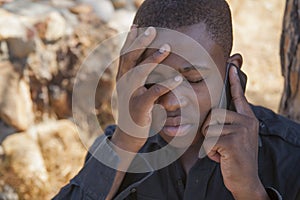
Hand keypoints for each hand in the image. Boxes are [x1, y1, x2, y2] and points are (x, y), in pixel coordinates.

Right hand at [111, 25, 182, 151]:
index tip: (137, 26)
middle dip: (140, 42)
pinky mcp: (140, 107)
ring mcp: (130, 95)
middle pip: (130, 58)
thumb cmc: (134, 110)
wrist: (128, 135)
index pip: (124, 55)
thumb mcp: (132, 91)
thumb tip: (144, 62)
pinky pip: (154, 92)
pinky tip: (178, 78)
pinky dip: (167, 84)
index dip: (130, 40)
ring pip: (140, 72)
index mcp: (121, 78)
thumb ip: (136, 77)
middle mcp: (123, 84)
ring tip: (168, 47)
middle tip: (152, 29)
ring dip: (154, 59)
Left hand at [201, 66, 268, 198]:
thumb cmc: (235, 157)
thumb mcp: (236, 137)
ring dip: (209, 142)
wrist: (245, 180)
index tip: (231, 65)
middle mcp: (246, 121)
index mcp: (247, 119)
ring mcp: (241, 130)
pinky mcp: (232, 141)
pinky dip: (210, 152)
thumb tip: (214, 115)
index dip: (234, 81)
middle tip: (220, 144)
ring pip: (208, 127)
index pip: (239, 96)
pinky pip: (208, 140)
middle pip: (214, 114)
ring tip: (221, 150)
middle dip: (209, 130)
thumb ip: (229, 124)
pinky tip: (221, 157)